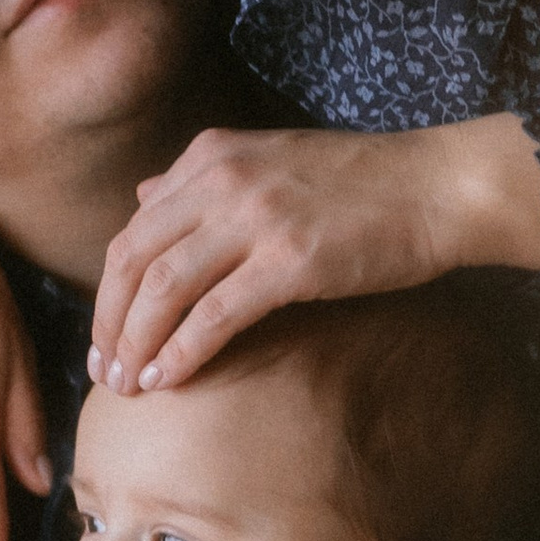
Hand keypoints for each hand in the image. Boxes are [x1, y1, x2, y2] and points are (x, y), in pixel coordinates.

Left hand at [87, 115, 539, 392]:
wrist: (437, 187)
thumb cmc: (361, 183)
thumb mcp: (270, 159)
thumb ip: (204, 178)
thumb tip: (143, 197)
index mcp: (212, 155)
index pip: (134, 229)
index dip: (109, 290)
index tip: (104, 334)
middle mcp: (222, 180)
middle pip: (132, 260)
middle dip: (108, 322)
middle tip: (102, 371)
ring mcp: (255, 218)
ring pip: (163, 289)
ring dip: (135, 343)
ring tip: (126, 384)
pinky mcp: (291, 260)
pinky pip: (214, 315)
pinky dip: (180, 352)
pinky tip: (167, 381)